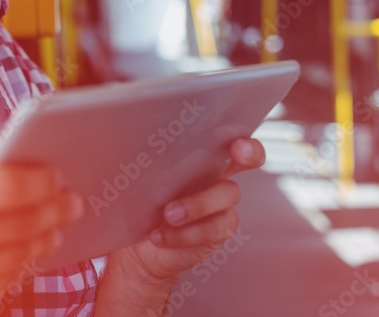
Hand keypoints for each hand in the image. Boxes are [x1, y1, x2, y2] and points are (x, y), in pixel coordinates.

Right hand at [0, 152, 83, 316]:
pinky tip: (25, 252)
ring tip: (53, 226)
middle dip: (56, 209)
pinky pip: (3, 284)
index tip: (57, 176)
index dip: (44, 180)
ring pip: (21, 257)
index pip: (15, 186)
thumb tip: (18, 169)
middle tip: (71, 202)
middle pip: (26, 223)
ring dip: (43, 239)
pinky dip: (18, 265)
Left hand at [107, 138, 265, 289]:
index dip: (240, 133)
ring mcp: (221, 204)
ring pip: (226, 194)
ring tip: (168, 214)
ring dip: (197, 203)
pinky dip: (183, 233)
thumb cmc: (137, 202)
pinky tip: (159, 235)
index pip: (229, 135)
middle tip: (237, 152)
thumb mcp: (139, 178)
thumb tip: (154, 154)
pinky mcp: (217, 232)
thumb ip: (151, 163)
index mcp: (198, 154)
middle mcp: (216, 175)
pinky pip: (211, 229)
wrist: (130, 244)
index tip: (235, 137)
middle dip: (248, 152)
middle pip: (246, 158)